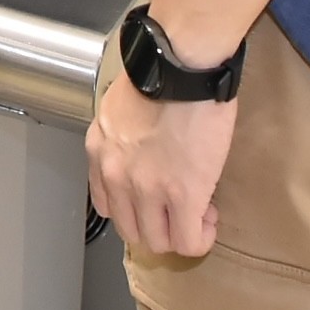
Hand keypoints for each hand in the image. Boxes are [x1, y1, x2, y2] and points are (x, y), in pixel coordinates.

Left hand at [86, 69, 237, 259]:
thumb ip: (123, 138)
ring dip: (180, 233)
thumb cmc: (159, 75)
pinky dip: (200, 238)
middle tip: (179, 208)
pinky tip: (209, 219)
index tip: (155, 198)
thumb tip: (145, 151)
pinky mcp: (182, 196)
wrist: (180, 68)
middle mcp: (115, 174)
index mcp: (100, 150)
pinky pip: (188, 242)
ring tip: (198, 211)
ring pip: (158, 241)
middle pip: (131, 230)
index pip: (107, 204)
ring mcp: (146, 189)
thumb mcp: (120, 108)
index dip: (136, 208)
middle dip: (158, 225)